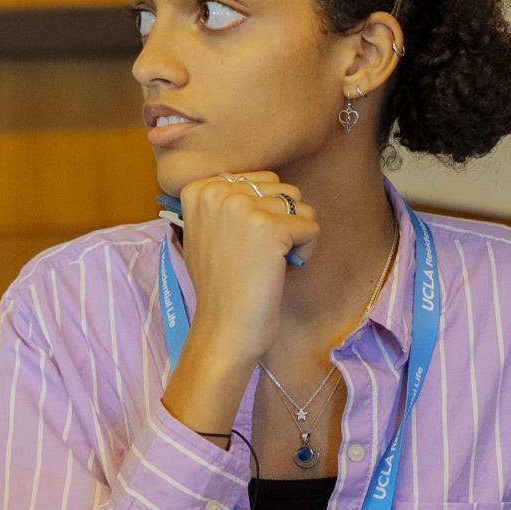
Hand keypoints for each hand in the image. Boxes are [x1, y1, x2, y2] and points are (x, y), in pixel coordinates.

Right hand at [162, 169, 321, 434]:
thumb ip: (226, 202)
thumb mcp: (207, 232)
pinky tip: (283, 270)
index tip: (240, 246)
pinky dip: (306, 251)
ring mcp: (242, 208)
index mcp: (199, 189)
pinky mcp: (270, 228)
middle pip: (280, 188)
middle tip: (258, 256)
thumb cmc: (220, 287)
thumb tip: (262, 183)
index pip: (259, 179)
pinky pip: (311, 225)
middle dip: (281, 221)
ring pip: (298, 204)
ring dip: (295, 236)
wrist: (223, 330)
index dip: (261, 214)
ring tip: (270, 263)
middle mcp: (217, 192)